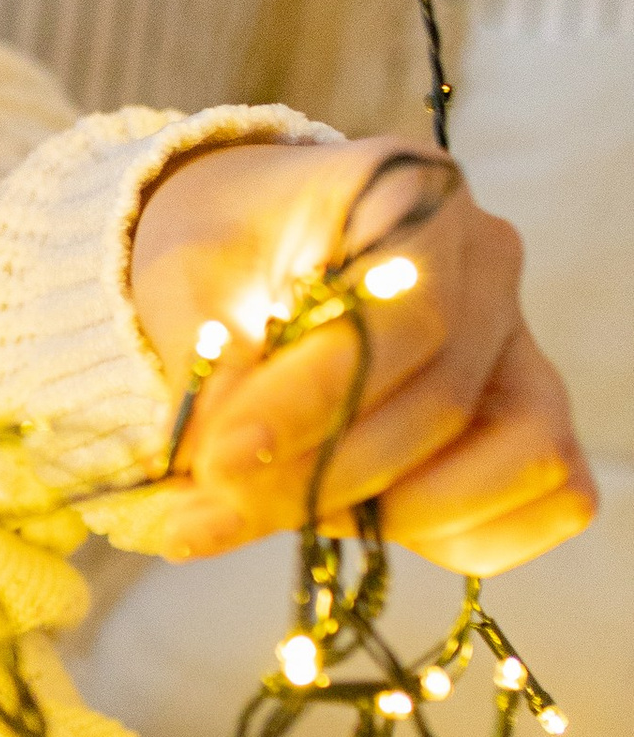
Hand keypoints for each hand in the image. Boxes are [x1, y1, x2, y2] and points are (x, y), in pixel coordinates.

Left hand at [127, 137, 594, 574]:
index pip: (400, 320)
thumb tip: (224, 470)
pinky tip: (360, 522)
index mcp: (413, 199)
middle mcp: (488, 264)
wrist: (250, 244)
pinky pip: (550, 500)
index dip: (312, 406)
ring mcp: (523, 343)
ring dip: (400, 515)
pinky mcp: (532, 415)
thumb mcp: (186, 283)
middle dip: (324, 480)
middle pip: (447, 400)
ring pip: (526, 457)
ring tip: (284, 513)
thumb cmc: (222, 252)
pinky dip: (461, 538)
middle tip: (217, 509)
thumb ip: (206, 367)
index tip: (218, 462)